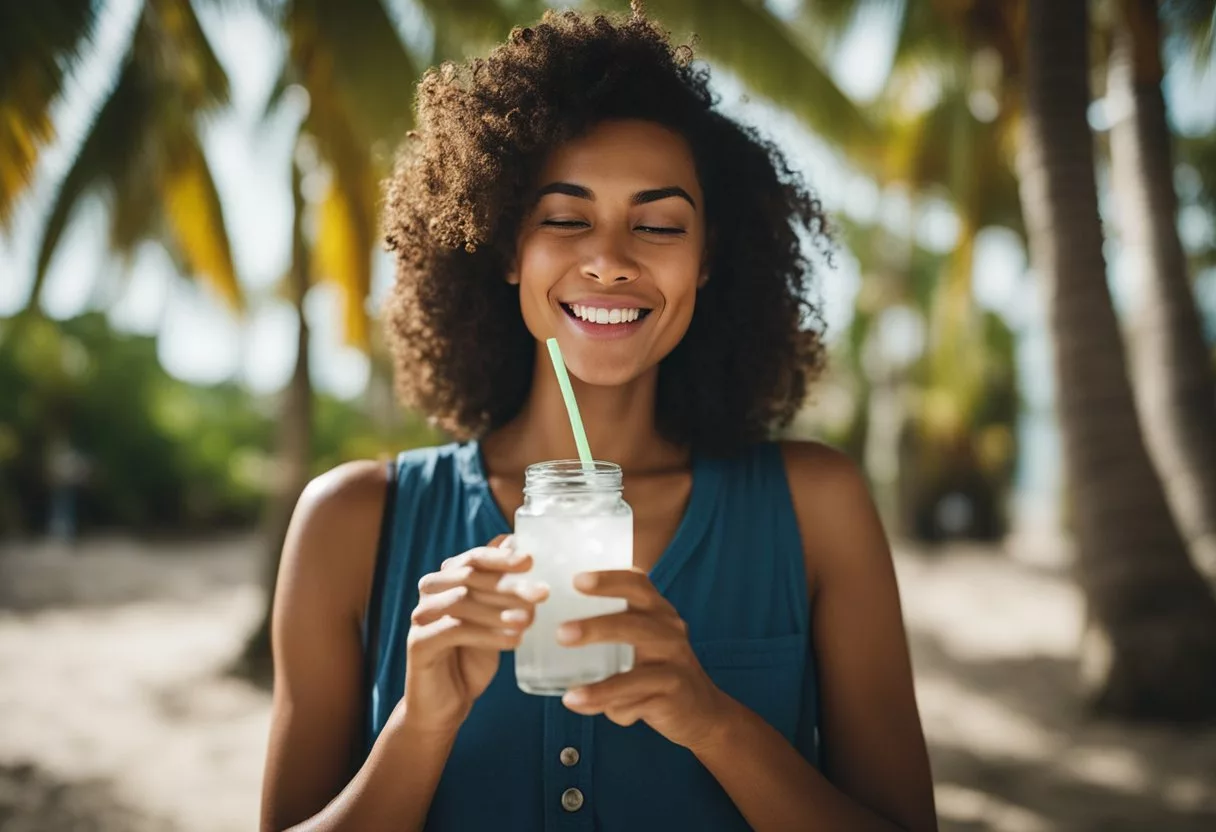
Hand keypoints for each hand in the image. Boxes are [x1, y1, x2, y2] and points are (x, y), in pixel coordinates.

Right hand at [404, 535, 547, 734]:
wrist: (446, 703)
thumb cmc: (472, 655)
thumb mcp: (494, 618)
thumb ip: (503, 586)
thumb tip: (519, 547)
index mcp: (448, 579)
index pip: (474, 558)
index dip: (502, 558)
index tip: (531, 560)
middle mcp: (430, 591)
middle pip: (470, 577)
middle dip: (509, 584)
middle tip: (542, 593)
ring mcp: (421, 615)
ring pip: (461, 601)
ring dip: (499, 610)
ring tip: (529, 619)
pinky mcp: (418, 642)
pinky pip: (454, 630)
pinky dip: (487, 634)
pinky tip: (513, 641)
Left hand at [556, 568, 730, 751]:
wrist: (701, 710)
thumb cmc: (659, 669)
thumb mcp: (641, 643)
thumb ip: (607, 634)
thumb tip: (546, 631)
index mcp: (658, 612)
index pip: (638, 584)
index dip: (609, 579)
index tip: (577, 580)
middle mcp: (670, 631)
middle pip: (635, 621)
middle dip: (597, 625)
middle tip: (561, 632)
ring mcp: (676, 663)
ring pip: (638, 668)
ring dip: (602, 681)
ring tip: (569, 690)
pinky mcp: (675, 692)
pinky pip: (638, 698)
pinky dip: (607, 702)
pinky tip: (579, 704)